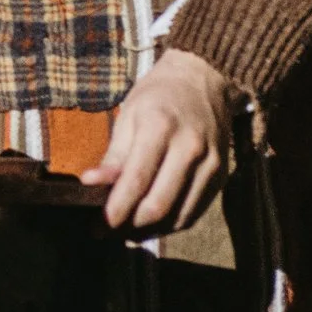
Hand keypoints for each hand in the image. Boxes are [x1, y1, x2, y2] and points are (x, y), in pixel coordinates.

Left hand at [96, 45, 236, 235]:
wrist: (205, 79)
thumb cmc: (158, 96)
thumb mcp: (128, 116)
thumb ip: (114, 155)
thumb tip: (90, 185)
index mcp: (160, 127)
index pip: (136, 181)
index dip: (114, 211)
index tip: (96, 228)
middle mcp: (190, 148)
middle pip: (158, 205)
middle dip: (129, 226)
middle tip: (108, 232)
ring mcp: (210, 164)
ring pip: (178, 216)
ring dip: (149, 231)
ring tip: (126, 231)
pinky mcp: (221, 176)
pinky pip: (194, 213)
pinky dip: (171, 224)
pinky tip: (152, 223)